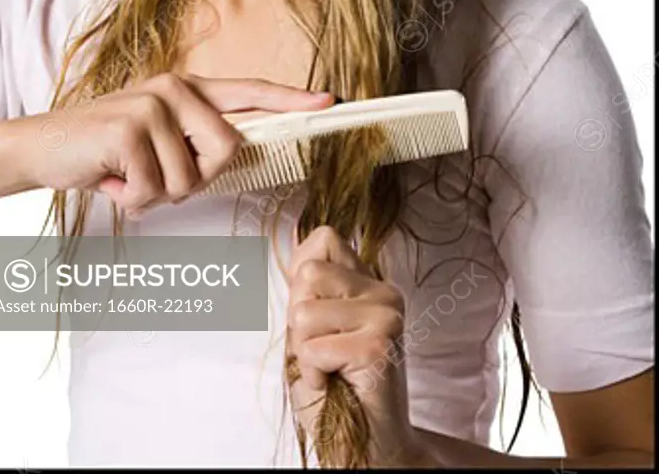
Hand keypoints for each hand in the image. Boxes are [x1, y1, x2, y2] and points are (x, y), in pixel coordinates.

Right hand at [18, 75, 333, 217]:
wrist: (45, 147)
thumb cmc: (108, 149)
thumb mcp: (157, 135)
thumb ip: (195, 137)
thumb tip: (238, 153)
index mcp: (188, 89)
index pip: (250, 91)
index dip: (291, 99)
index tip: (328, 102)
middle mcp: (176, 88)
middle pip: (230, 149)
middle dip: (197, 178)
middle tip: (158, 175)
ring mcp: (153, 105)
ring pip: (191, 178)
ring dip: (159, 194)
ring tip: (129, 175)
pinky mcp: (130, 129)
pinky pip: (157, 189)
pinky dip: (134, 199)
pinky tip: (112, 179)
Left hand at [286, 225, 420, 467]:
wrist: (361, 443)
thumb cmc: (332, 387)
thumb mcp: (309, 326)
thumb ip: (308, 284)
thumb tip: (295, 237)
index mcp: (368, 281)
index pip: (324, 238)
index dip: (301, 276)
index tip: (311, 317)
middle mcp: (384, 291)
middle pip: (308, 273)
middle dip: (298, 318)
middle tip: (322, 350)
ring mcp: (387, 316)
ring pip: (305, 311)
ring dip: (305, 349)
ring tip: (329, 368)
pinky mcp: (380, 345)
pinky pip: (314, 347)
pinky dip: (314, 371)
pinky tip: (336, 382)